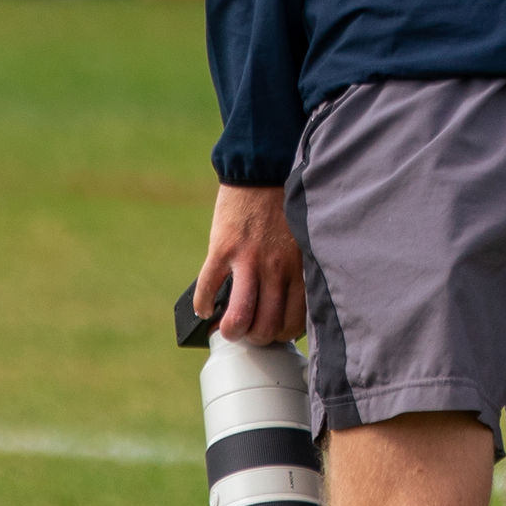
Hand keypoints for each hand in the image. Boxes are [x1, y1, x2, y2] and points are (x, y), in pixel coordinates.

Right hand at [194, 183, 306, 343]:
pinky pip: (208, 290)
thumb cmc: (287, 205)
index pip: (294, 322)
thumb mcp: (302, 241)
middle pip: (266, 326)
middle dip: (255, 337)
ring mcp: (248, 259)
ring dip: (230, 330)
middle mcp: (276, 267)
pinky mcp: (222, 248)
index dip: (281, 335)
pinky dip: (203, 306)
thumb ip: (297, 271)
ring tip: (227, 327)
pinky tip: (206, 307)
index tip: (273, 332)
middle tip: (249, 330)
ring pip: (239, 318)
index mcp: (299, 267)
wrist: (262, 168)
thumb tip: (288, 306)